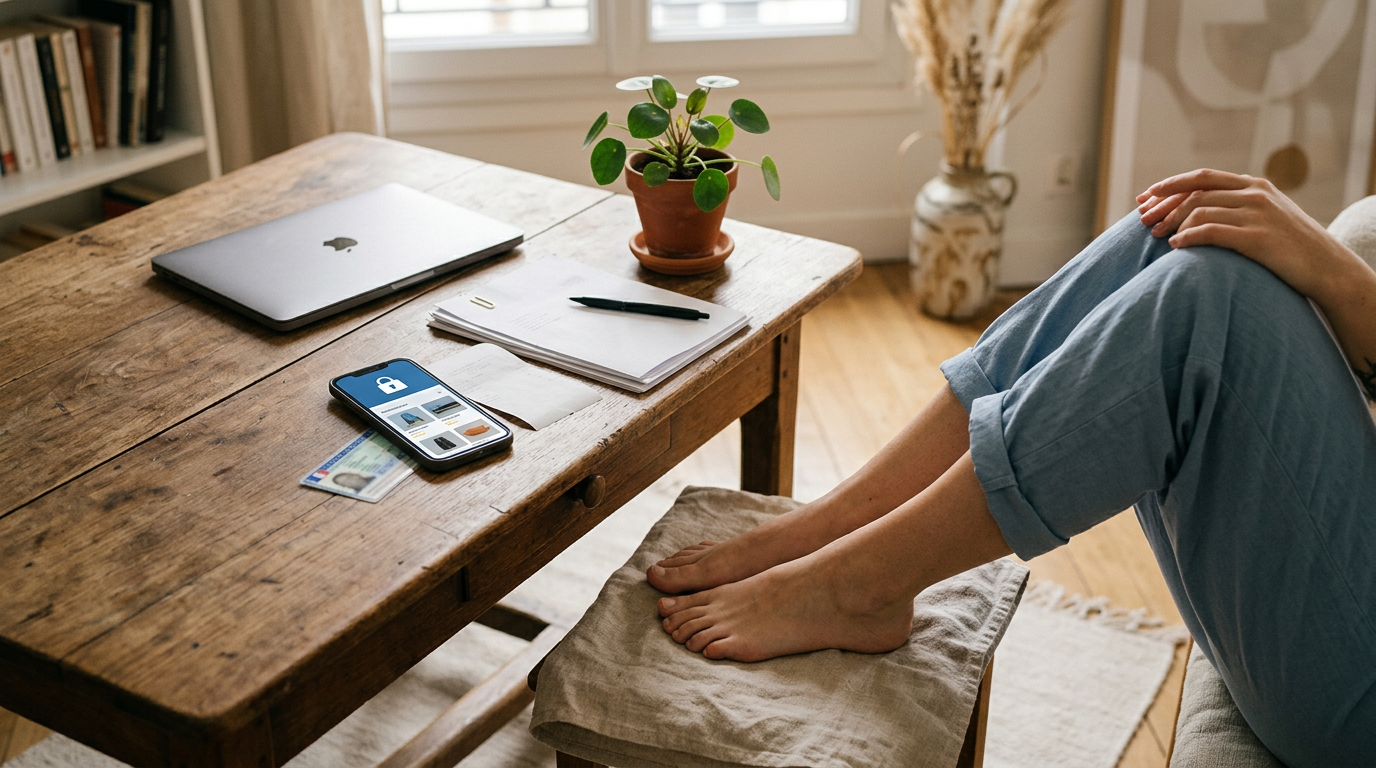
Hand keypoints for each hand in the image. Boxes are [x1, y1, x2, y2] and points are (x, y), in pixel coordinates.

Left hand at [1134, 168, 1358, 302]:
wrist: (1327, 267)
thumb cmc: (1291, 247)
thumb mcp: (1267, 216)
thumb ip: (1238, 207)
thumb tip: (1197, 211)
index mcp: (1254, 185)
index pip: (1202, 177)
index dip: (1170, 186)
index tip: (1145, 197)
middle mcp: (1255, 194)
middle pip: (1195, 193)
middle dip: (1164, 206)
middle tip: (1143, 220)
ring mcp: (1258, 214)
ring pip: (1200, 210)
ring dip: (1172, 223)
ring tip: (1157, 237)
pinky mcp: (1257, 237)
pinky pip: (1211, 232)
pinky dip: (1188, 237)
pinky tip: (1175, 246)